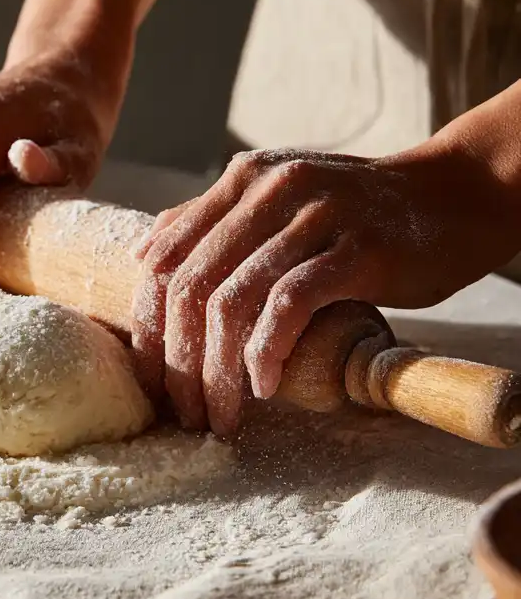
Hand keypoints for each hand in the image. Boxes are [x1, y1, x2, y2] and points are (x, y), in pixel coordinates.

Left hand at [131, 146, 519, 436]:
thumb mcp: (278, 200)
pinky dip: (267, 350)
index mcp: (241, 182)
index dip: (148, 325)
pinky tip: (265, 385)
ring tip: (220, 415)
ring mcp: (313, 217)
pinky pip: (290, 304)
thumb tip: (144, 255)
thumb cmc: (355, 212)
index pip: (167, 260)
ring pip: (234, 301)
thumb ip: (212, 220)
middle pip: (193, 287)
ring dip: (218, 370)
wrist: (453, 195)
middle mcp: (269, 191)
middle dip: (178, 360)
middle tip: (183, 411)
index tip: (150, 379)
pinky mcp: (356, 249)